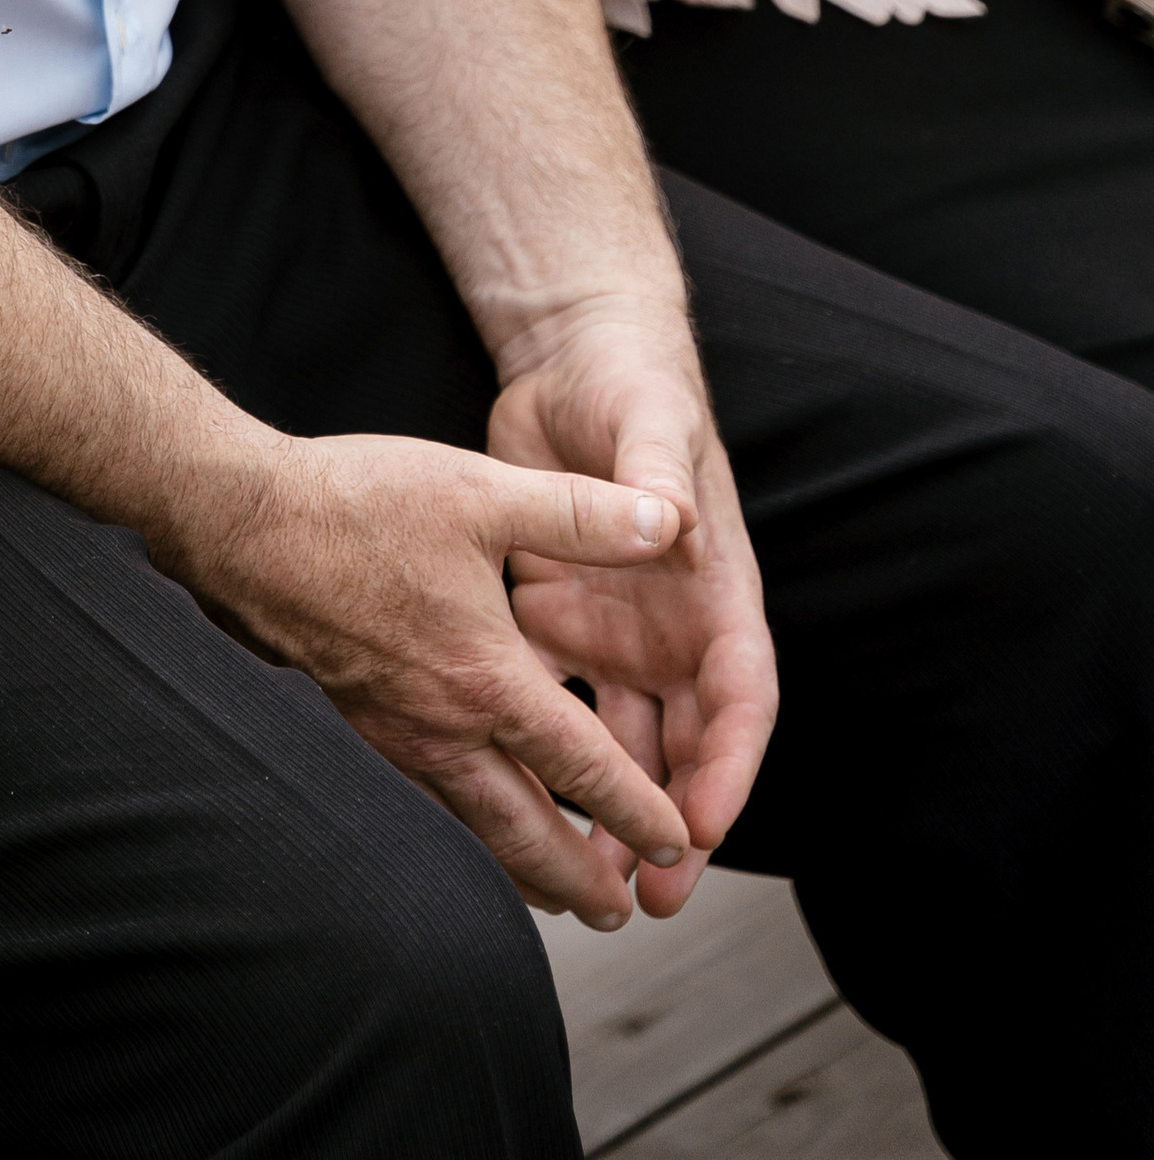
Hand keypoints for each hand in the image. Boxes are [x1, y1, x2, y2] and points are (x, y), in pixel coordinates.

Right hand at [176, 422, 712, 920]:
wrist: (241, 522)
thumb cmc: (357, 502)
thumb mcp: (482, 492)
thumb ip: (581, 515)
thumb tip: (669, 521)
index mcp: (486, 676)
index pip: (583, 767)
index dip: (638, 809)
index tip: (678, 840)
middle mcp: (443, 724)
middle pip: (525, 831)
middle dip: (578, 877)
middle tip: (619, 910)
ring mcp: (396, 729)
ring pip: (473, 823)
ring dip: (523, 863)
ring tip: (557, 893)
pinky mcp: (361, 716)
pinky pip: (431, 796)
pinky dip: (470, 824)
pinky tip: (474, 814)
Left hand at [489, 304, 777, 923]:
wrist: (570, 360)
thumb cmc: (631, 387)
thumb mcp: (649, 424)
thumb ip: (659, 474)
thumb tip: (677, 520)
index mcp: (716, 593)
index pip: (739, 698)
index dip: (727, 766)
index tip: (701, 824)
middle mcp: (674, 627)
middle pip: (686, 746)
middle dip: (674, 823)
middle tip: (650, 894)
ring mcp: (619, 630)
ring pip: (622, 744)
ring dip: (611, 810)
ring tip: (586, 879)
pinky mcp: (558, 619)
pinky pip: (556, 701)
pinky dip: (543, 754)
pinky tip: (515, 801)